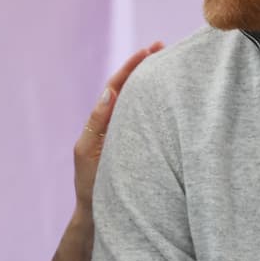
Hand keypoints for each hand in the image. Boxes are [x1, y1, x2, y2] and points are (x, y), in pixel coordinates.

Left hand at [73, 41, 163, 213]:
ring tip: (170, 64)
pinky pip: (149, 121)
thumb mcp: (86, 151)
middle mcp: (116, 123)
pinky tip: (173, 98)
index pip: (117, 85)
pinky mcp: (140, 147)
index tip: (148, 50)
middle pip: (132, 88)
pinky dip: (159, 106)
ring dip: (153, 83)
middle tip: (163, 48)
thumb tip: (109, 91)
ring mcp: (128, 134)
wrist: (97, 212)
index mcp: (103, 120)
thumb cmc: (91, 184)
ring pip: (141, 102)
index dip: (132, 66)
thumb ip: (96, 122)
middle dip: (146, 67)